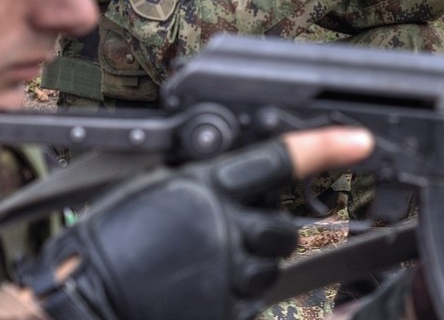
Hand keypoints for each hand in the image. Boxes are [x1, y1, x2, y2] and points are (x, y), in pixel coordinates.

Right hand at [22, 127, 373, 319]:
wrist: (84, 298)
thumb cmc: (108, 240)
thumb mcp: (155, 186)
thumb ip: (203, 178)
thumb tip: (233, 171)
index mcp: (208, 187)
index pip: (279, 159)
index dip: (325, 147)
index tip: (359, 141)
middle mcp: (228, 228)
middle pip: (285, 225)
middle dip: (269, 226)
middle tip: (233, 227)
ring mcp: (232, 273)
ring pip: (273, 263)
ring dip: (254, 259)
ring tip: (209, 260)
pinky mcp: (229, 309)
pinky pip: (255, 297)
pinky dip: (238, 289)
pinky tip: (204, 284)